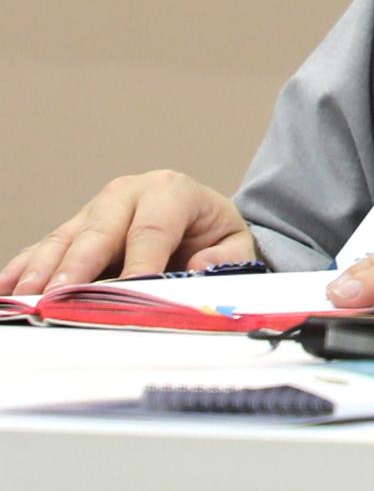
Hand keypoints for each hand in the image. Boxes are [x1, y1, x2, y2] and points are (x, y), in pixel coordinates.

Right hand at [2, 170, 258, 294]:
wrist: (197, 217)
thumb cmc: (210, 231)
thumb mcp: (233, 240)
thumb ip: (225, 255)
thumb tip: (201, 267)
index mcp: (170, 191)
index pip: (152, 230)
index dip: (140, 263)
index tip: (129, 291)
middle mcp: (127, 194)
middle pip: (99, 231)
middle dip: (78, 266)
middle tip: (59, 297)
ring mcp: (94, 211)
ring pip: (64, 239)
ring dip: (42, 271)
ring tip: (26, 299)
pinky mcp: (73, 229)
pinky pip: (42, 248)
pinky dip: (22, 269)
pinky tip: (5, 290)